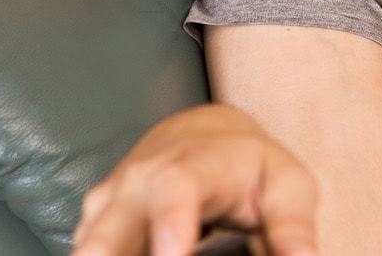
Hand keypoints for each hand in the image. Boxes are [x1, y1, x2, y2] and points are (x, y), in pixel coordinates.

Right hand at [72, 104, 317, 255]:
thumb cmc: (251, 168)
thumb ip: (292, 228)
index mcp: (192, 168)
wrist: (202, 137)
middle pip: (109, 229)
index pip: (175, 190)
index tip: (172, 254)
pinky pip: (90, 254)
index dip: (170, 224)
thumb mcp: (286, 187)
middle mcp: (139, 183)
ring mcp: (108, 204)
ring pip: (90, 248)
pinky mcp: (92, 225)